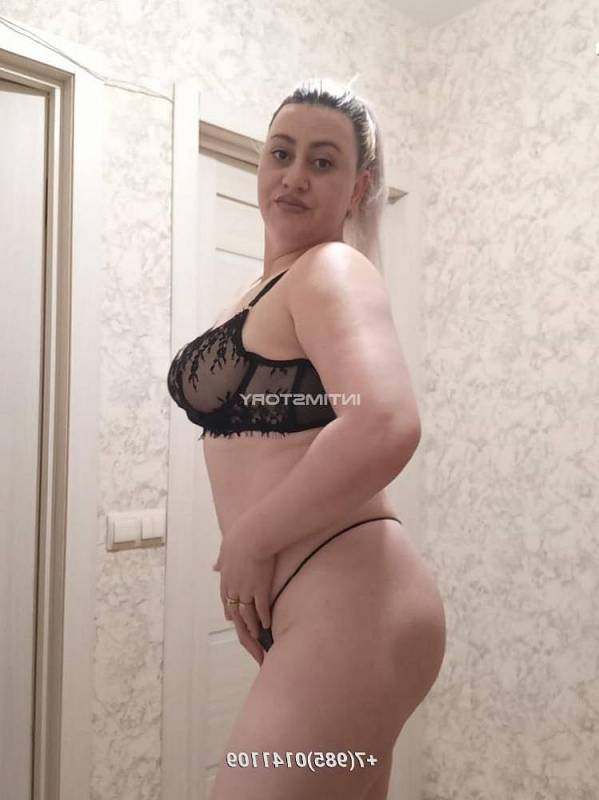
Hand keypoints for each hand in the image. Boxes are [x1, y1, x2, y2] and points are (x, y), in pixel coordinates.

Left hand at [212, 523, 275, 661]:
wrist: (253, 534)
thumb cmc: (240, 536)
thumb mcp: (225, 549)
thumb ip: (221, 561)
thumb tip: (214, 566)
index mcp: (225, 578)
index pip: (225, 600)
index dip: (229, 611)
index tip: (231, 620)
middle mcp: (233, 587)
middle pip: (235, 614)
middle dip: (241, 630)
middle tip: (246, 641)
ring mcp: (246, 589)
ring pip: (247, 616)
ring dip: (252, 628)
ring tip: (257, 639)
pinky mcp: (260, 588)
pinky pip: (261, 609)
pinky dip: (264, 619)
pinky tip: (268, 626)